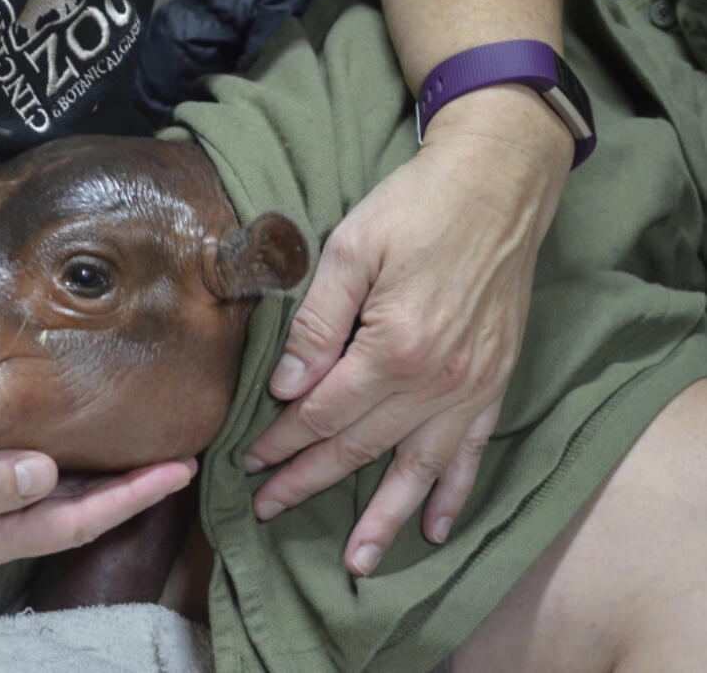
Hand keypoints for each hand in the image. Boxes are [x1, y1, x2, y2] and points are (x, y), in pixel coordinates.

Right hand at [0, 420, 196, 575]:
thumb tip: (47, 474)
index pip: (72, 522)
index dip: (128, 499)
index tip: (177, 469)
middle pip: (74, 514)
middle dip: (129, 490)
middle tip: (179, 453)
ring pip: (53, 498)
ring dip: (101, 476)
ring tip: (144, 446)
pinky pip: (23, 478)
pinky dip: (60, 462)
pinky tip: (72, 436)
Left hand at [245, 87, 570, 575]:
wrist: (497, 185)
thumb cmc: (415, 207)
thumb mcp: (352, 249)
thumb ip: (318, 321)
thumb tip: (289, 385)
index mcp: (394, 349)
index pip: (323, 413)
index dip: (282, 440)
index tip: (249, 460)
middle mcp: (437, 381)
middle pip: (360, 447)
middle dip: (309, 480)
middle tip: (268, 508)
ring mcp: (471, 387)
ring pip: (416, 468)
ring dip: (384, 517)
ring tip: (356, 560)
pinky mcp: (494, 382)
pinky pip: (470, 453)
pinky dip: (451, 493)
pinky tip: (435, 527)